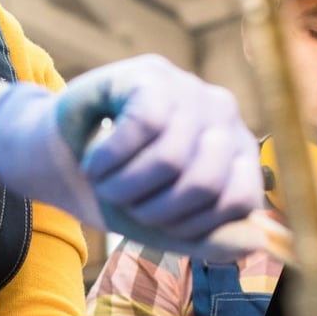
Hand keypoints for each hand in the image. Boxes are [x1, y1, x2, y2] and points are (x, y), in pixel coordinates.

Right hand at [0, 55, 262, 258]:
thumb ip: (210, 238)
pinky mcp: (152, 73)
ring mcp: (190, 89)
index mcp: (239, 154)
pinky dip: (107, 158)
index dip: (192, 226)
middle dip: (151, 210)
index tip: (156, 224)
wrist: (62, 157)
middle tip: (122, 201)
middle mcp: (224, 115)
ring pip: (169, 158)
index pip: (239, 201)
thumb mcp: (165, 225)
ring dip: (122, 186)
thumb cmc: (121, 190)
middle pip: (202, 183)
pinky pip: (142, 127)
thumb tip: (254, 241)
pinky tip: (93, 160)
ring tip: (103, 182)